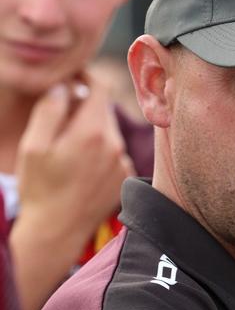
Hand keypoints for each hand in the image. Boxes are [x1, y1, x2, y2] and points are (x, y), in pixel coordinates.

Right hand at [10, 73, 133, 309]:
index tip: (73, 78)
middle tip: (60, 120)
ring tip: (68, 151)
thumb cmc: (40, 189)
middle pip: (104, 110)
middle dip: (85, 107)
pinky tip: (81, 169)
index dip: (86, 78)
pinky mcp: (126, 177)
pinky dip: (101, 151)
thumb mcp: (34, 146)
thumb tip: (65, 86)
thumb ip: (50, 110)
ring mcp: (123, 162)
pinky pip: (115, 153)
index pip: (101, 88)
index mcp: (92, 132)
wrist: (57, 232)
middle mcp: (115, 144)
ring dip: (92, 131)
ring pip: (110, 132)